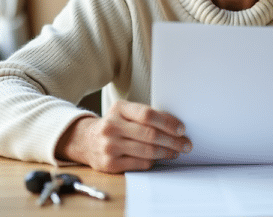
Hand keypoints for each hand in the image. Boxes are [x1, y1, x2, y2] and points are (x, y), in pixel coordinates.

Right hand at [55, 100, 191, 172]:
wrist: (86, 140)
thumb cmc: (114, 125)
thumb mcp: (124, 112)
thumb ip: (145, 116)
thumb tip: (175, 126)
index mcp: (119, 109)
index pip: (147, 114)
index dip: (168, 122)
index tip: (182, 129)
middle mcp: (112, 126)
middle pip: (150, 134)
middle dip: (173, 141)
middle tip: (186, 144)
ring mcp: (109, 146)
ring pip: (147, 151)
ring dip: (167, 152)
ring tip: (176, 152)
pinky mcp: (110, 164)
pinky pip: (140, 163)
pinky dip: (153, 161)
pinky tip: (160, 158)